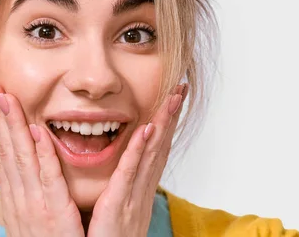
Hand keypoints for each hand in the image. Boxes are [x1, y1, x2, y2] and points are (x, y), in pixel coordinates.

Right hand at [0, 81, 84, 236]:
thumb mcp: (28, 220)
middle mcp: (18, 199)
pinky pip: (48, 179)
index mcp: (14, 199)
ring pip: (21, 158)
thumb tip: (14, 176)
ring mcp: (34, 205)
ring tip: (7, 98)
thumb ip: (23, 195)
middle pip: (5, 150)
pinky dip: (41, 154)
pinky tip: (36, 132)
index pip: (2, 154)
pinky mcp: (55, 213)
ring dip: (13, 126)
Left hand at [86, 84, 187, 236]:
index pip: (156, 150)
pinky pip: (129, 174)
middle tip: (180, 89)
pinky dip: (138, 151)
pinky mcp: (118, 205)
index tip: (172, 100)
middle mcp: (142, 190)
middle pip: (160, 146)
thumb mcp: (120, 209)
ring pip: (151, 154)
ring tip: (171, 99)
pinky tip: (146, 130)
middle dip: (170, 117)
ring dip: (162, 124)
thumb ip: (122, 188)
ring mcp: (133, 197)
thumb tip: (125, 168)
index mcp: (140, 190)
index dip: (166, 124)